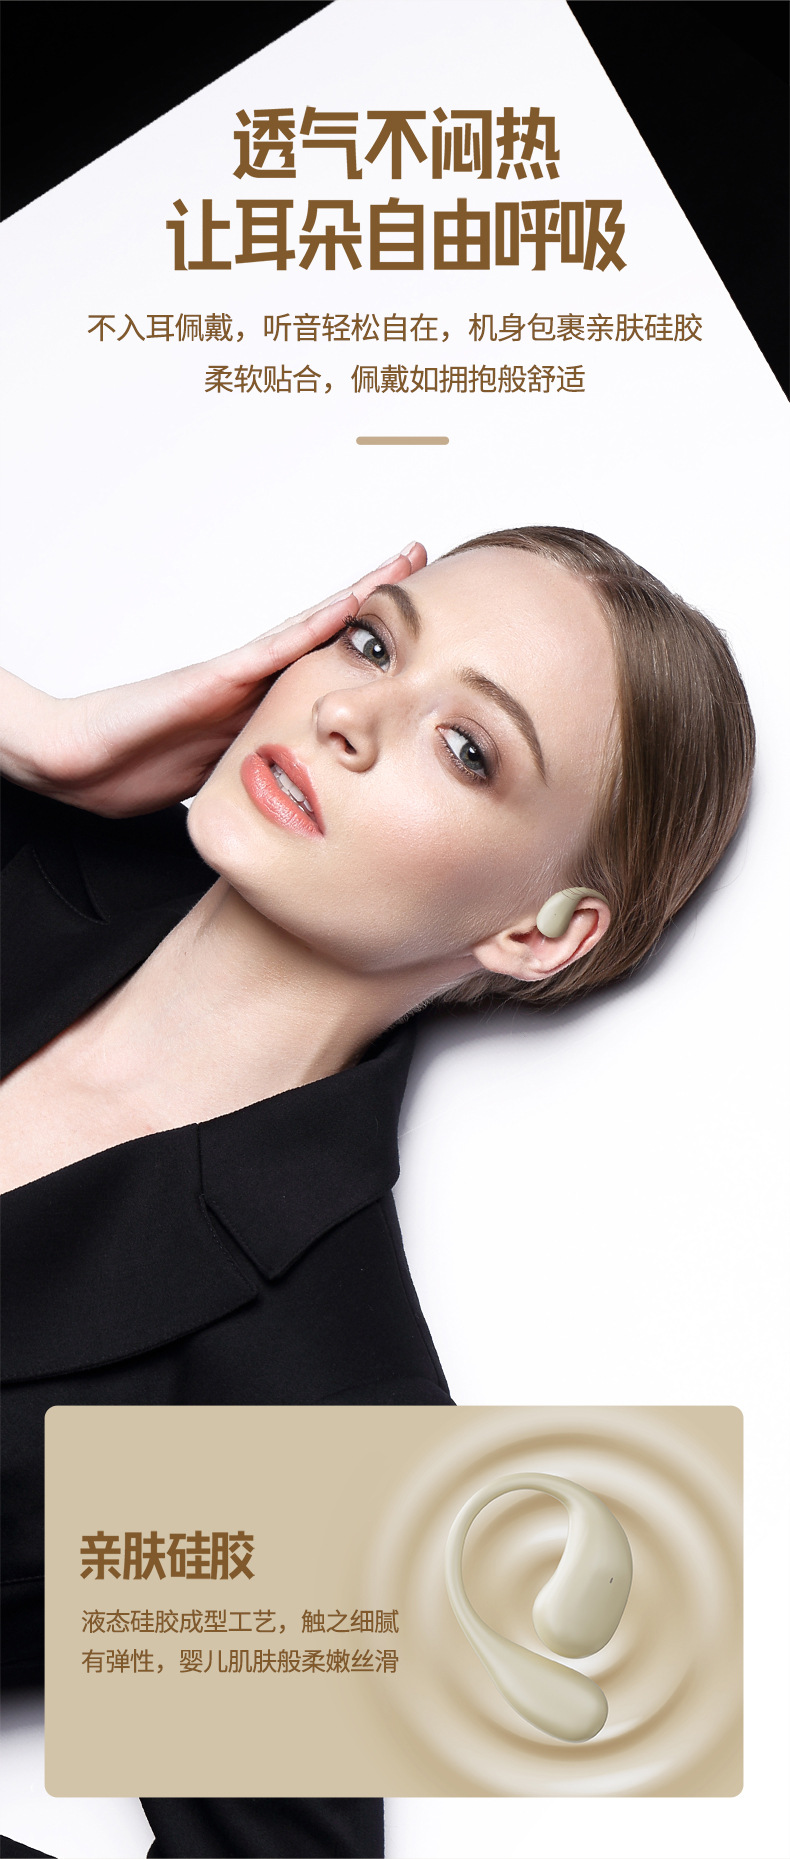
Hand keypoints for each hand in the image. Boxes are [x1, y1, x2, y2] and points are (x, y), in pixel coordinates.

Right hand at [0, 544, 426, 815]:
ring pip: (313, 627)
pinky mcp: (218, 677)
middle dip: (377, 601)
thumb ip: (263, 777)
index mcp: (262, 706)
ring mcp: (239, 673)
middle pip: (330, 633)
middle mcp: (256, 680)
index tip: (420, 632)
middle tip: (423, 562)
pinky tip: (350, 605)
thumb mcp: (225, 780)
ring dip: (360, 595)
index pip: (328, 668)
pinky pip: (277, 647)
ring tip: (404, 564)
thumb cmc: (136, 770)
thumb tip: (305, 802)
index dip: (374, 648)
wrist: (81, 760)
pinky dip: (316, 625)